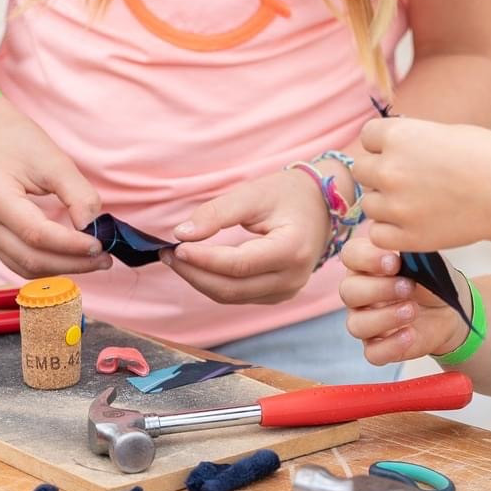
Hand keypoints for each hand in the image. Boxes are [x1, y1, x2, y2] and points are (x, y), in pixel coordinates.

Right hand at [0, 96, 110, 277]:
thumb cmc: (16, 141)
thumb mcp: (54, 160)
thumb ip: (77, 194)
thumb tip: (93, 226)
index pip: (38, 235)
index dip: (72, 245)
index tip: (102, 245)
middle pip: (31, 258)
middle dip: (72, 263)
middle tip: (105, 259)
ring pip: (25, 267)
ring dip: (62, 268)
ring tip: (94, 260)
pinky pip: (19, 261)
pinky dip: (48, 264)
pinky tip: (72, 257)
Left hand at [166, 166, 333, 305]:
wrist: (323, 204)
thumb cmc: (288, 194)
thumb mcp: (253, 193)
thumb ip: (217, 213)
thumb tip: (181, 234)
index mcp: (292, 250)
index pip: (237, 265)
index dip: (203, 258)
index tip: (175, 245)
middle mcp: (293, 278)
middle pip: (231, 288)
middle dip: (194, 273)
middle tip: (167, 253)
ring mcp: (287, 290)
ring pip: (232, 297)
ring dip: (200, 280)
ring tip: (176, 258)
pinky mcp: (278, 294)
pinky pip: (239, 296)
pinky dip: (215, 283)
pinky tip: (198, 266)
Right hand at [339, 228, 467, 366]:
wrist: (448, 311)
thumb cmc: (430, 280)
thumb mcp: (427, 262)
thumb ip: (412, 255)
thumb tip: (404, 251)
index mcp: (366, 265)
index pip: (350, 255)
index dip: (366, 258)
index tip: (394, 262)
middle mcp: (359, 293)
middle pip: (348, 292)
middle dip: (379, 289)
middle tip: (409, 287)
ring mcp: (365, 321)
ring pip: (356, 325)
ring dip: (384, 318)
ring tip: (412, 311)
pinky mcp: (378, 347)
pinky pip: (372, 353)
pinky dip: (391, 345)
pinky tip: (410, 334)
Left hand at [357, 115, 490, 253]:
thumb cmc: (489, 158)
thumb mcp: (446, 132)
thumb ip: (412, 139)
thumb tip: (390, 147)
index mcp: (400, 135)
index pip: (367, 136)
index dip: (384, 144)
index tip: (404, 152)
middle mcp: (390, 168)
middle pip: (362, 170)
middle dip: (381, 173)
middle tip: (411, 180)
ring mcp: (396, 205)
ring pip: (369, 204)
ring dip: (386, 204)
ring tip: (419, 202)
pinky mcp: (406, 236)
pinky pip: (378, 233)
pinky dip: (392, 230)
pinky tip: (416, 223)